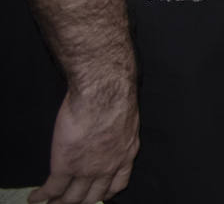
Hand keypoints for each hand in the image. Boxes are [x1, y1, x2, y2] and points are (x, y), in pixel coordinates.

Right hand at [31, 84, 138, 203]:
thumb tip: (110, 133)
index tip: (98, 196)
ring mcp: (87, 168)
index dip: (105, 193)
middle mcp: (109, 166)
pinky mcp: (66, 165)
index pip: (118, 184)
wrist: (104, 92)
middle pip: (93, 195)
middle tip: (69, 202)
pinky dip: (42, 196)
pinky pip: (52, 189)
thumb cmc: (116, 97)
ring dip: (60, 202)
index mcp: (126, 153)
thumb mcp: (126, 121)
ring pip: (72, 197)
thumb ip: (120, 133)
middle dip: (80, 201)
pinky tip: (35, 198)